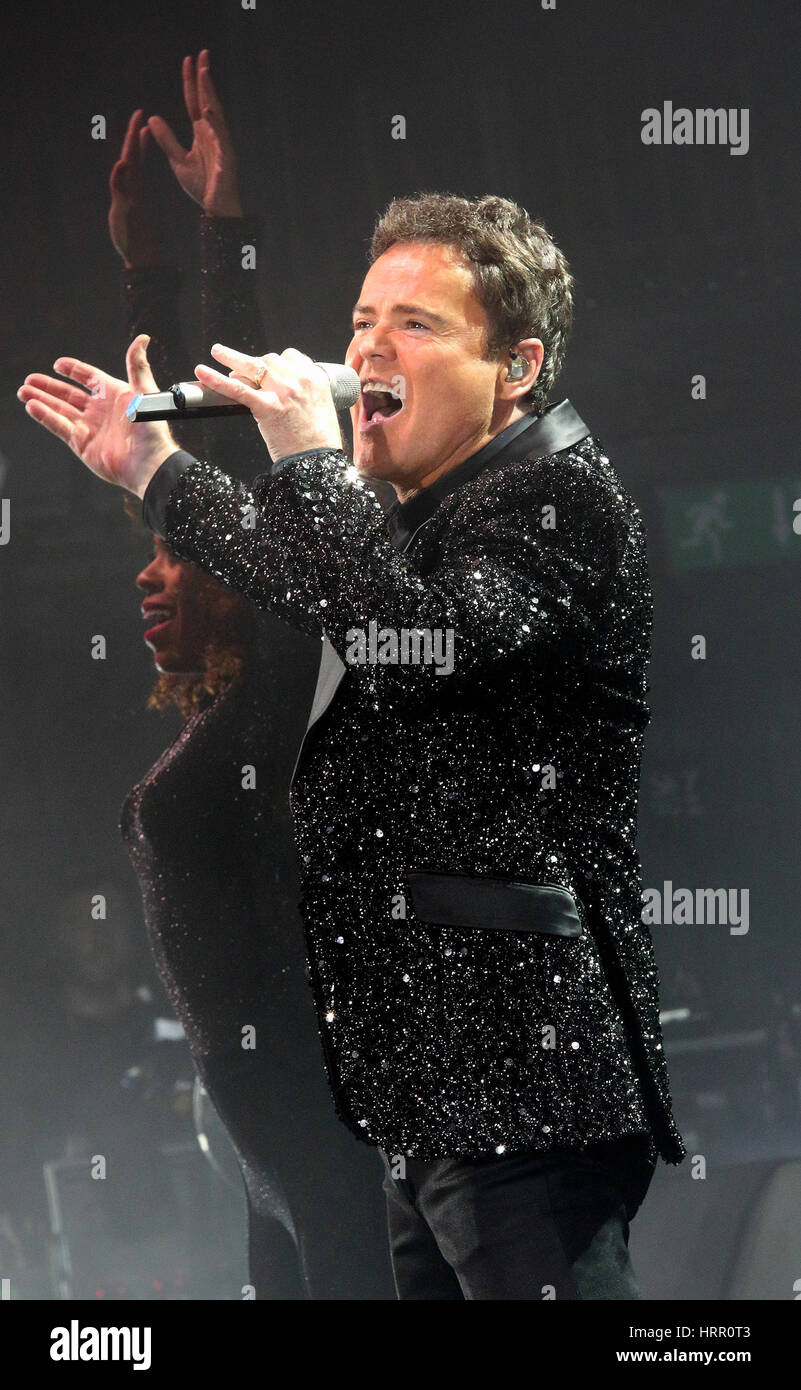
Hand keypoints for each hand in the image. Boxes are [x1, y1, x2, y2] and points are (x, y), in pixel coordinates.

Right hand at [17, 335, 177, 497]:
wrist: (148, 463)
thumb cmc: (150, 428)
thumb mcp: (144, 392)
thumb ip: (137, 366)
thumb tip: (142, 338)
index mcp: (114, 396)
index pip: (89, 378)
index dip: (74, 370)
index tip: (57, 364)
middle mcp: (100, 411)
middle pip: (68, 394)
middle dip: (49, 386)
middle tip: (29, 379)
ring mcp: (90, 428)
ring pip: (60, 410)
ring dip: (42, 400)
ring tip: (23, 391)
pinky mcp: (82, 444)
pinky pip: (60, 426)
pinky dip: (46, 416)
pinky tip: (32, 406)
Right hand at [108, 109, 160, 267]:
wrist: (135, 257)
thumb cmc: (135, 237)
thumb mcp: (128, 208)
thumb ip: (122, 186)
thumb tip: (122, 165)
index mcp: (135, 186)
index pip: (136, 156)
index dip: (138, 137)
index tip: (143, 117)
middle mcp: (128, 189)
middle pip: (130, 157)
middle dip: (132, 135)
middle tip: (138, 113)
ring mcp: (125, 197)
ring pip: (127, 170)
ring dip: (130, 150)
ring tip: (135, 131)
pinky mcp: (121, 208)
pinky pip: (120, 189)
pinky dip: (119, 176)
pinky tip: (122, 164)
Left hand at [148, 50, 242, 217]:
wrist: (216, 210)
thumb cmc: (202, 187)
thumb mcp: (178, 160)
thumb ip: (166, 139)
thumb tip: (151, 118)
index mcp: (202, 133)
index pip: (194, 102)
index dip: (191, 82)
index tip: (188, 60)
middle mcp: (214, 134)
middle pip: (208, 100)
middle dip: (204, 78)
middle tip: (202, 53)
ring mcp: (222, 145)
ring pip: (216, 113)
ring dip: (210, 93)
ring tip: (205, 73)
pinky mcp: (226, 159)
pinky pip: (221, 138)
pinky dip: (215, 123)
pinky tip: (209, 109)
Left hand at [195, 345, 343, 460]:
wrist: (317, 462)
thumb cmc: (319, 441)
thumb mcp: (321, 407)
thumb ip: (305, 393)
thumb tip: (282, 388)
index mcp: (315, 379)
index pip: (290, 356)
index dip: (275, 361)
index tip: (267, 368)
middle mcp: (300, 381)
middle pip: (270, 360)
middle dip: (254, 363)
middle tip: (240, 370)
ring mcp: (282, 393)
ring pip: (252, 366)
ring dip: (231, 358)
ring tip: (217, 352)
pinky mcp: (266, 407)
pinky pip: (237, 389)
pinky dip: (216, 379)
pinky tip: (202, 372)